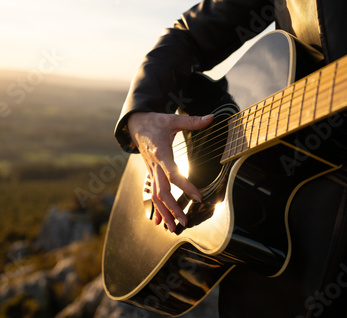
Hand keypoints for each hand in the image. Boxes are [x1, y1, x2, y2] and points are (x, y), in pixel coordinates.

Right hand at [127, 112, 213, 231]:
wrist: (135, 125)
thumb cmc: (155, 122)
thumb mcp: (172, 119)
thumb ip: (192, 121)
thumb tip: (211, 117)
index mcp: (161, 154)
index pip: (173, 174)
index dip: (185, 186)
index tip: (197, 197)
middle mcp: (154, 166)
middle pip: (162, 192)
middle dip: (173, 208)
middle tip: (185, 221)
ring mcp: (151, 172)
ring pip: (156, 197)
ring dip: (164, 213)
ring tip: (172, 228)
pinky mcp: (151, 174)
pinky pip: (152, 194)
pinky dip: (155, 209)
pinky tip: (159, 222)